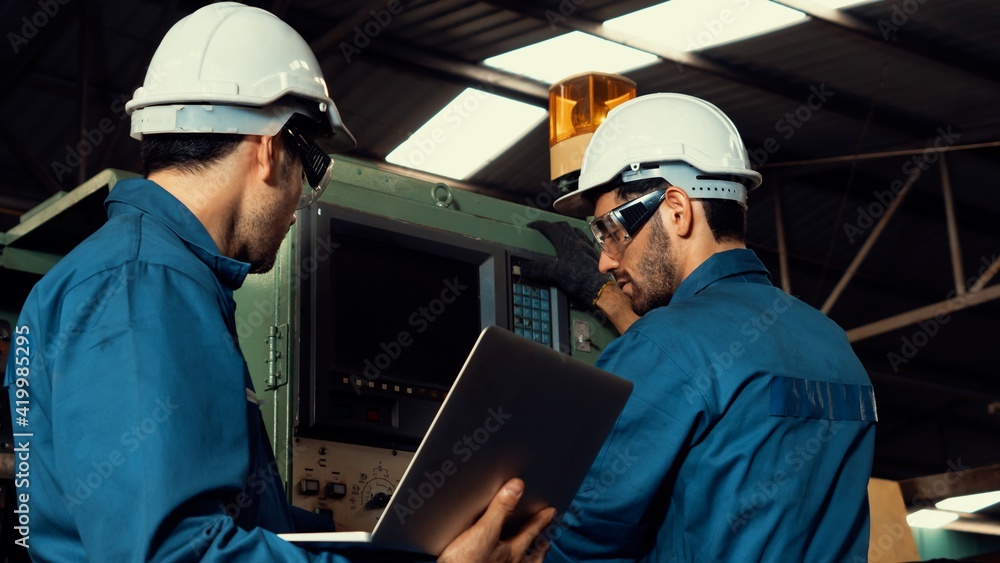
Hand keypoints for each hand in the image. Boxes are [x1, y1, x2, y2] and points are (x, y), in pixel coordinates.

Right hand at [438, 479, 555, 562]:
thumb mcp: (483, 532)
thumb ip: (500, 510)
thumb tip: (517, 487)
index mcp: (513, 552)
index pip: (532, 531)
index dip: (541, 519)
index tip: (551, 511)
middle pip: (533, 555)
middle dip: (540, 544)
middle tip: (547, 538)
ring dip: (531, 559)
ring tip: (534, 554)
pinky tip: (507, 562)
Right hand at [521, 221, 612, 307]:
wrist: (600, 288)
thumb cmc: (579, 279)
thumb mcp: (555, 274)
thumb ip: (539, 270)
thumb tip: (524, 268)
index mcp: (567, 244)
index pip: (551, 228)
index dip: (540, 225)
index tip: (532, 225)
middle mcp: (578, 242)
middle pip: (564, 226)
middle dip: (553, 225)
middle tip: (546, 229)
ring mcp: (588, 248)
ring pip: (576, 231)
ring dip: (567, 230)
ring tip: (562, 233)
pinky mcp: (594, 255)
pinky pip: (586, 241)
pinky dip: (579, 239)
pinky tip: (579, 245)